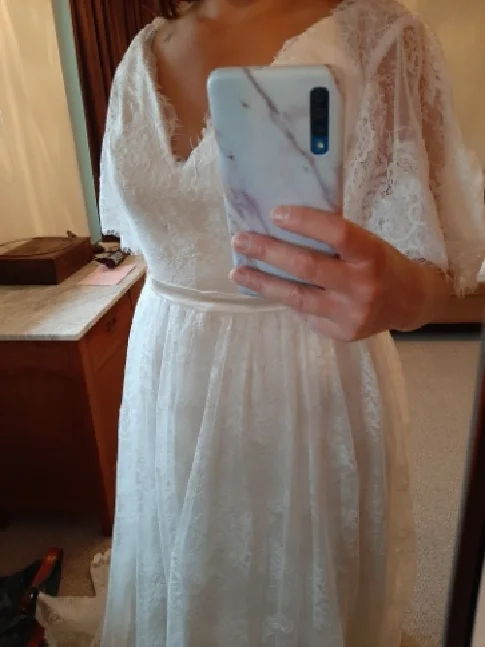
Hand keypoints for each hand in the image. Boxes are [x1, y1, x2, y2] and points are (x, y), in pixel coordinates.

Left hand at [230, 207, 449, 340]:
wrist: (409, 303)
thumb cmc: (381, 263)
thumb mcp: (368, 243)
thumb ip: (334, 239)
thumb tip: (281, 226)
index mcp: (372, 255)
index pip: (337, 233)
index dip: (304, 222)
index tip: (274, 213)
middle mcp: (362, 286)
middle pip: (307, 267)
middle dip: (268, 252)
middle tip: (240, 240)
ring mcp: (351, 314)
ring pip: (297, 297)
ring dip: (263, 282)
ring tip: (238, 271)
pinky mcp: (341, 333)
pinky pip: (305, 313)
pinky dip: (285, 298)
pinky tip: (267, 288)